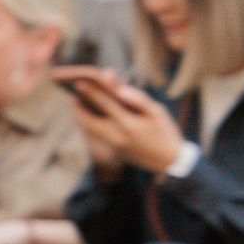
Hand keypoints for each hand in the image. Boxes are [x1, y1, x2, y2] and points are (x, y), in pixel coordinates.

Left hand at [60, 69, 183, 175]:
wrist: (169, 162)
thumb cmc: (165, 132)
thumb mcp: (157, 112)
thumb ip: (138, 98)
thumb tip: (119, 89)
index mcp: (127, 123)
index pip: (104, 102)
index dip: (90, 91)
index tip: (79, 81)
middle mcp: (116, 136)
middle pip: (86, 119)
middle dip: (78, 106)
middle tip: (74, 94)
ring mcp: (112, 145)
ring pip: (88, 129)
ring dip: (81, 115)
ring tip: (79, 102)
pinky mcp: (112, 151)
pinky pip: (96, 134)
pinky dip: (90, 123)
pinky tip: (93, 114)